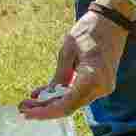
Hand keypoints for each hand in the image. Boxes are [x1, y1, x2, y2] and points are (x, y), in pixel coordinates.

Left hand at [20, 0, 134, 119]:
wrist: (113, 22)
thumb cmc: (89, 30)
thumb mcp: (67, 50)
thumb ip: (59, 76)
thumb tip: (46, 96)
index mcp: (92, 78)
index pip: (66, 105)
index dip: (45, 112)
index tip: (26, 113)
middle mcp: (100, 88)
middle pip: (69, 107)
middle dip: (45, 109)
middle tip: (23, 108)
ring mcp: (103, 88)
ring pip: (74, 103)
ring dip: (52, 103)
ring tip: (30, 101)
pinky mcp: (101, 85)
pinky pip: (79, 95)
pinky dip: (63, 96)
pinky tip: (45, 94)